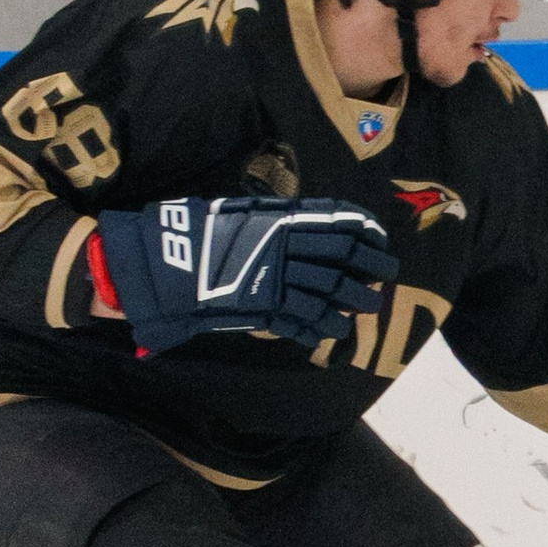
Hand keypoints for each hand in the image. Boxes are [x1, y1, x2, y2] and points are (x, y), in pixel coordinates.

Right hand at [91, 192, 396, 359]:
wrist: (161, 261)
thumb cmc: (197, 234)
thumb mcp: (240, 215)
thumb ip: (274, 221)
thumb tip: (308, 225)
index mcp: (279, 217)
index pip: (335, 219)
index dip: (363, 230)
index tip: (379, 238)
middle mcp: (283, 244)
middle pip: (342, 254)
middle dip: (370, 264)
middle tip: (386, 273)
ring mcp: (274, 276)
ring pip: (329, 289)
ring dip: (354, 299)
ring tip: (368, 306)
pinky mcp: (263, 305)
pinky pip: (303, 318)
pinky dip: (323, 326)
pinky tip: (334, 331)